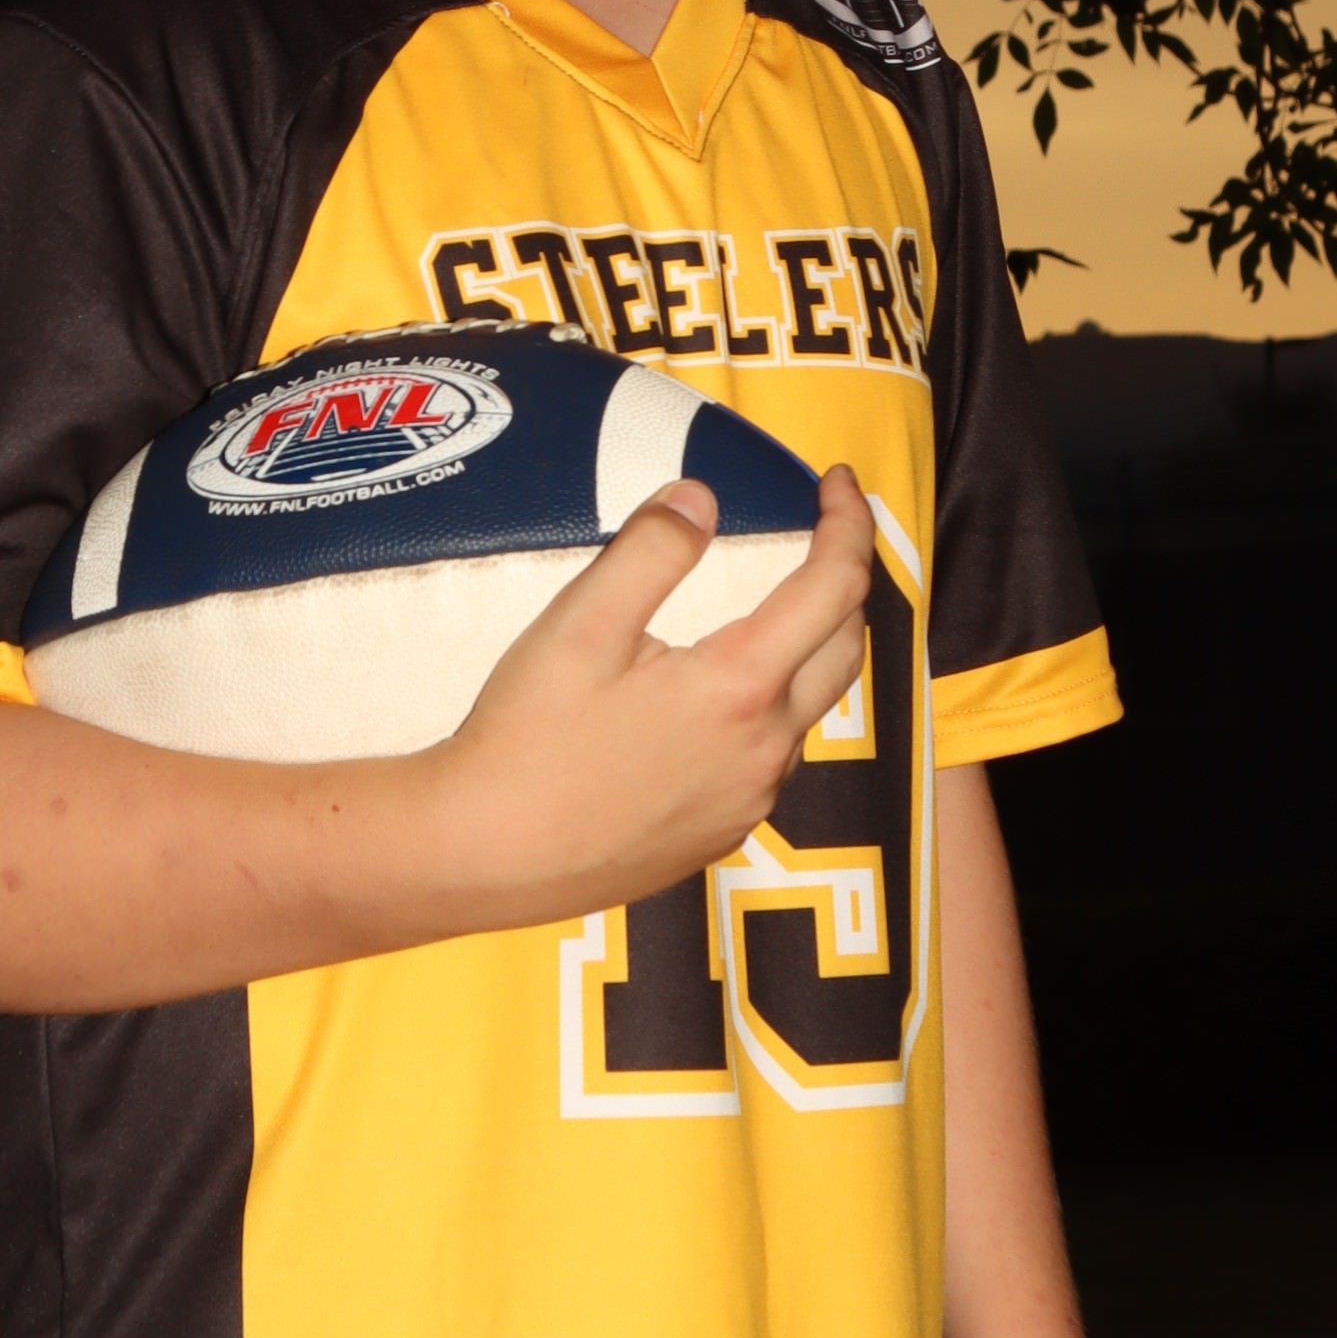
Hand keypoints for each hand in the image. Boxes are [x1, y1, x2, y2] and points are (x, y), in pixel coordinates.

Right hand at [418, 465, 875, 930]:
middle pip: (845, 648)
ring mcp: (749, 800)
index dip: (848, 523)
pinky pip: (771, 759)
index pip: (836, 586)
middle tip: (822, 535)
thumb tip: (701, 500)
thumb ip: (651, 550)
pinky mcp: (722, 833)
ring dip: (808, 650)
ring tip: (772, 611)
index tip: (836, 482)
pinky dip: (770, 709)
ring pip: (810, 708)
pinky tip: (718, 700)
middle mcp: (765, 749)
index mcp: (742, 687)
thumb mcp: (580, 624)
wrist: (488, 856)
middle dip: (846, 582)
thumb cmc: (527, 740)